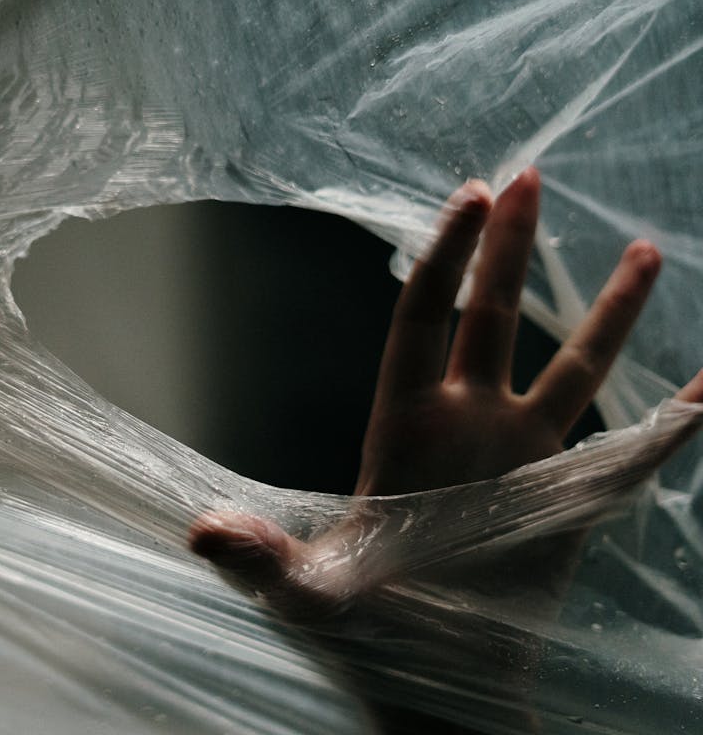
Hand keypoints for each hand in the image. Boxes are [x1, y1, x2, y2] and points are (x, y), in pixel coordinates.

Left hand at [188, 169, 702, 727]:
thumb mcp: (309, 594)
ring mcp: (521, 458)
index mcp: (404, 425)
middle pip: (492, 317)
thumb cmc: (359, 631)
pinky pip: (637, 448)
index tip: (469, 195)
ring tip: (645, 247)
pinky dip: (679, 418)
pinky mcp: (567, 498)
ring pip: (573, 365)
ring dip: (608, 310)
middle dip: (509, 249)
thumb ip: (265, 562)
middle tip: (529, 176)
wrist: (427, 680)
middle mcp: (466, 424)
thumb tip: (202, 535)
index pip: (424, 318)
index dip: (446, 256)